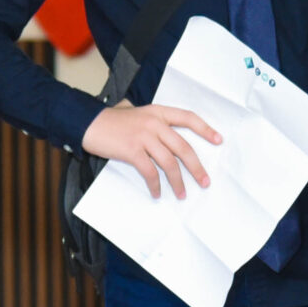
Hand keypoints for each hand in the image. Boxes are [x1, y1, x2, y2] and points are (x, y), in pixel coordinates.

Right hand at [81, 101, 218, 199]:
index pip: (188, 118)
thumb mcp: (137, 113)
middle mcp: (154, 123)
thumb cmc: (113, 120)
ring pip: (169, 162)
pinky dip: (155, 185)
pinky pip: (150, 172)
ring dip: (178, 181)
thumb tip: (169, 137)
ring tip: (182, 194)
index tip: (219, 140)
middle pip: (183, 147)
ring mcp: (144, 137)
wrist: (89, 122)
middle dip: (196, 167)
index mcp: (158, 112)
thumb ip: (154, 121)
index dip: (205, 129)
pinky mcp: (132, 151)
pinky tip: (157, 193)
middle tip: (204, 182)